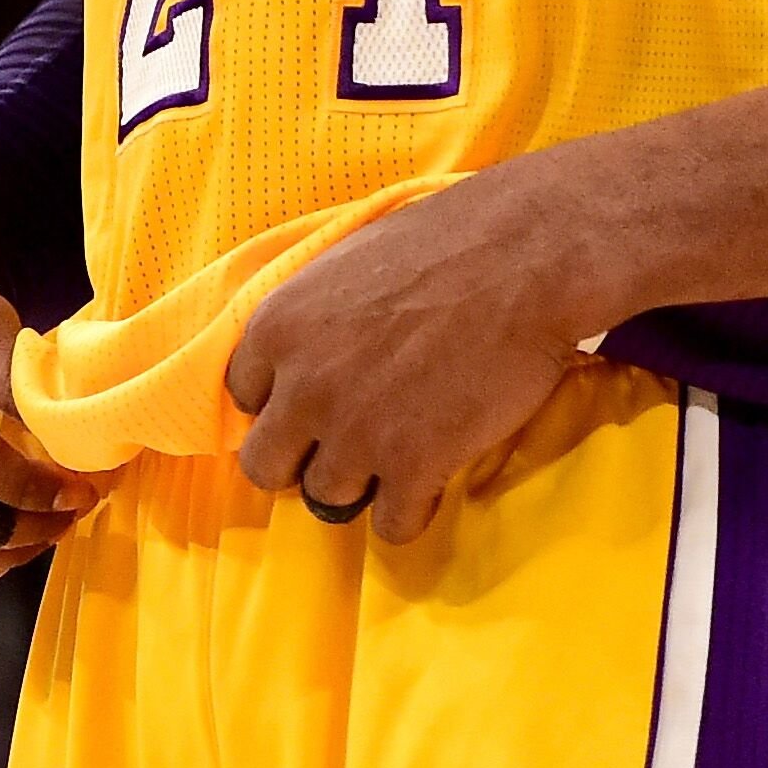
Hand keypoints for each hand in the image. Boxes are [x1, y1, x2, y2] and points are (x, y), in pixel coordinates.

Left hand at [225, 160, 604, 543]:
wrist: (524, 259)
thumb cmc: (445, 241)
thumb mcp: (346, 262)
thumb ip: (312, 318)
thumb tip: (307, 355)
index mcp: (277, 328)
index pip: (243, 397)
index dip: (283, 402)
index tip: (318, 400)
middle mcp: (302, 387)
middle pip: (265, 466)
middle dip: (301, 460)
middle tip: (346, 445)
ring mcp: (354, 433)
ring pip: (326, 498)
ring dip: (361, 484)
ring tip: (400, 456)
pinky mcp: (413, 465)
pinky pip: (390, 526)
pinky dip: (411, 511)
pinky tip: (432, 481)